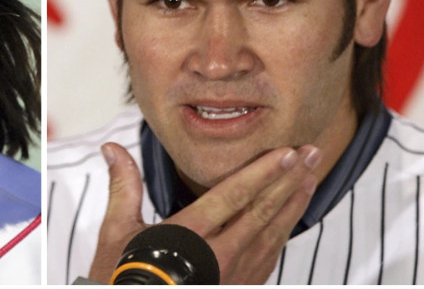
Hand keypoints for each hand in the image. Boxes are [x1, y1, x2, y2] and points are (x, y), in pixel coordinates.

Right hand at [88, 142, 319, 283]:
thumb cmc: (124, 277)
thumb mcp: (117, 232)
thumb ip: (124, 186)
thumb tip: (112, 149)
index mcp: (188, 236)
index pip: (233, 196)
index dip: (263, 172)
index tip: (287, 153)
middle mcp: (216, 256)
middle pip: (261, 210)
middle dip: (289, 179)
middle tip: (312, 154)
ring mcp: (232, 276)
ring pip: (271, 233)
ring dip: (294, 203)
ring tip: (311, 177)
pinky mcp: (239, 287)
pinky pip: (268, 256)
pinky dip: (283, 232)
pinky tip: (292, 215)